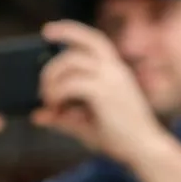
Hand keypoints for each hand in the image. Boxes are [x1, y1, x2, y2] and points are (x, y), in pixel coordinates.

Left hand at [32, 20, 169, 166]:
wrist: (144, 150)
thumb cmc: (119, 138)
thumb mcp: (84, 125)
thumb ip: (60, 118)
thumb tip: (36, 116)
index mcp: (115, 71)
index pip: (93, 39)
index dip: (69, 30)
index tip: (47, 31)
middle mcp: (115, 69)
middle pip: (79, 46)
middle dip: (53, 63)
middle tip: (42, 87)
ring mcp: (111, 78)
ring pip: (71, 61)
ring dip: (52, 78)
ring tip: (49, 101)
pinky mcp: (104, 92)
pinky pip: (71, 83)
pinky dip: (57, 93)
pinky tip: (56, 108)